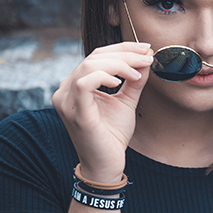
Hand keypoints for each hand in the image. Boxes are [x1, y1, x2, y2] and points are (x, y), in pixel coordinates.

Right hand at [51, 41, 152, 181]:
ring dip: (119, 64)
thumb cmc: (113, 135)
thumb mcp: (126, 102)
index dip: (122, 48)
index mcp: (76, 85)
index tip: (145, 48)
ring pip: (89, 65)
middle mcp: (65, 90)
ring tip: (138, 72)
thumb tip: (146, 59)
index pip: (96, 56)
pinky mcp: (75, 112)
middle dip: (124, 53)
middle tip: (147, 56)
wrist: (106, 164)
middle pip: (93, 57)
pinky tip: (120, 82)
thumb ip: (134, 81)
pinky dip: (104, 77)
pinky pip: (84, 83)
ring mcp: (66, 100)